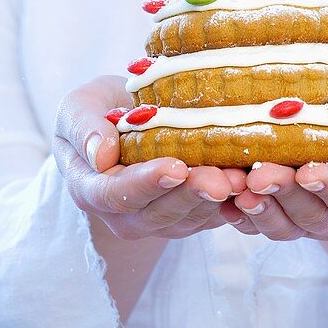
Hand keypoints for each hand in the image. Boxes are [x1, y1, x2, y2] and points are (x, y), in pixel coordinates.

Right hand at [52, 75, 246, 239]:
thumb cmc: (94, 111)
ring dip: (217, 200)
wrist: (118, 122)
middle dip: (192, 195)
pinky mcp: (186, 215)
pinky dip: (231, 202)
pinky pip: (208, 215)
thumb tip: (101, 155)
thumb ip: (83, 129)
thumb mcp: (77, 109)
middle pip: (159, 213)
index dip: (147, 183)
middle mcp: (123, 215)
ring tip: (243, 178)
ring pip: (189, 218)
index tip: (175, 167)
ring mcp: (156, 219)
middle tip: (222, 180)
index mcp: (91, 190)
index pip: (117, 194)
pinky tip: (251, 181)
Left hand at [219, 102, 327, 240]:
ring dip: (257, 208)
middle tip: (260, 174)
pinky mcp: (280, 211)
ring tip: (237, 187)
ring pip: (280, 223)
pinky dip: (236, 213)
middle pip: (310, 214)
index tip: (309, 170)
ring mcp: (307, 217)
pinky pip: (256, 221)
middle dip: (284, 194)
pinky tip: (219, 196)